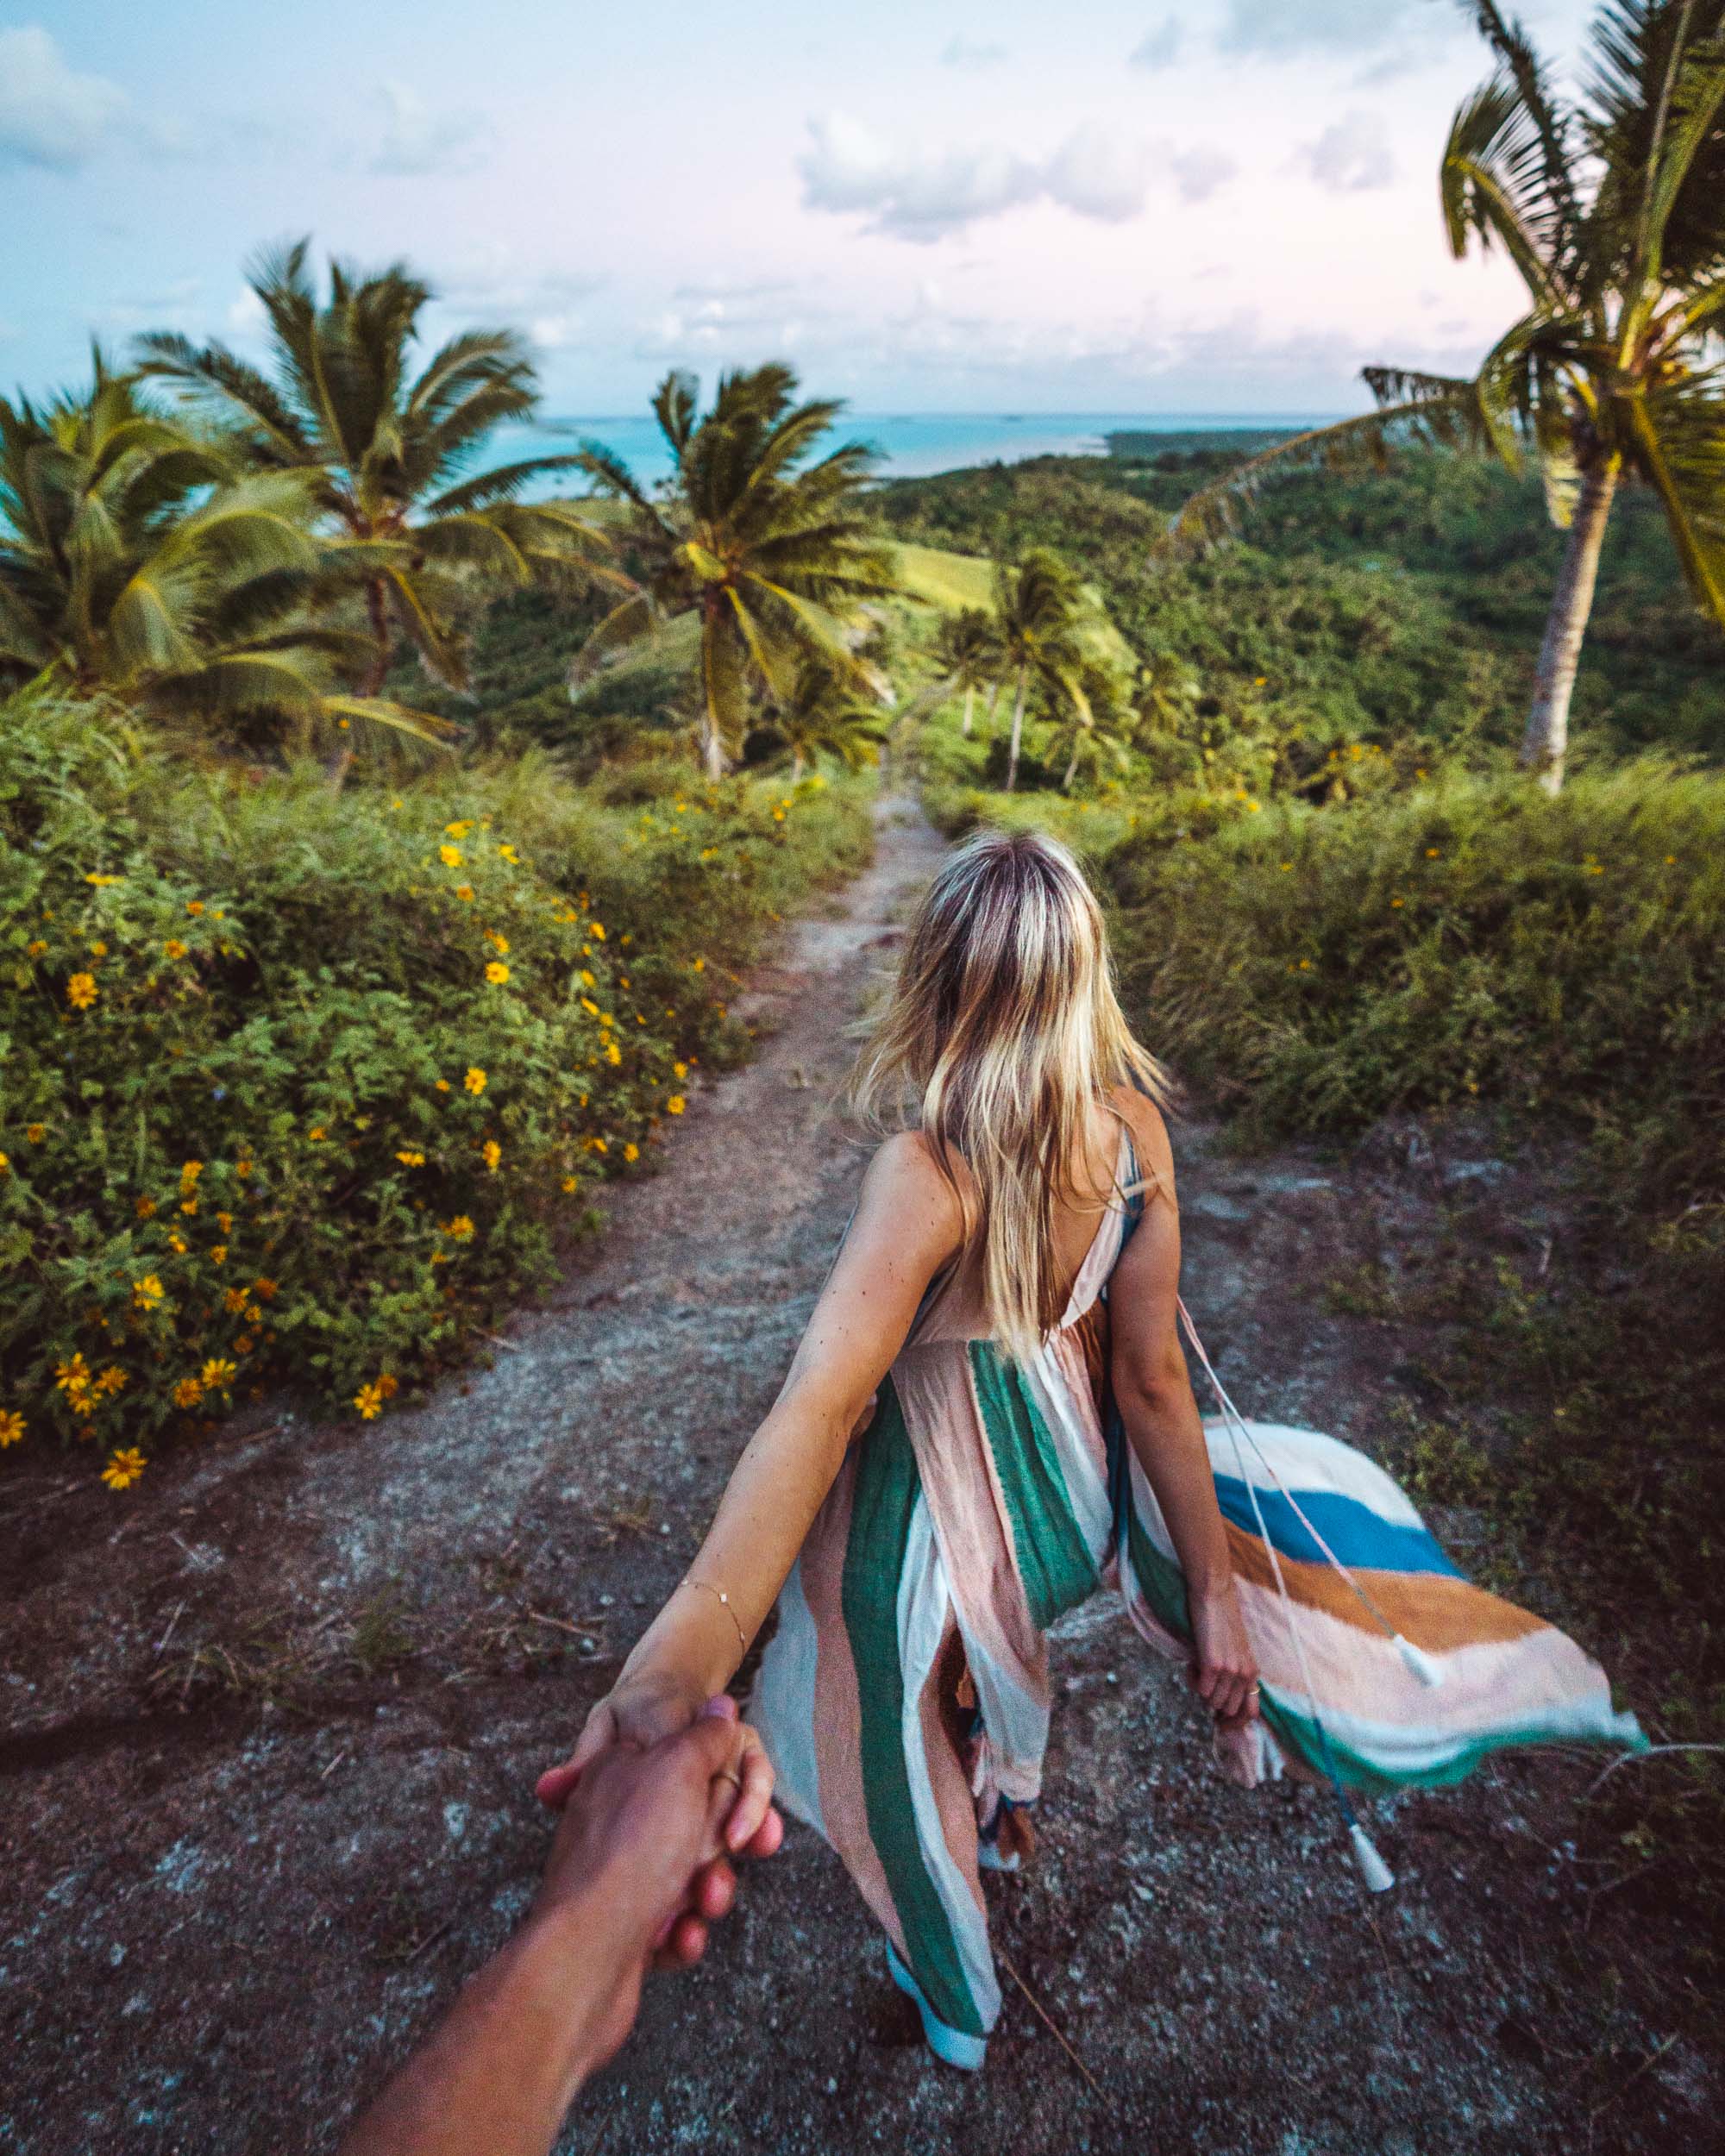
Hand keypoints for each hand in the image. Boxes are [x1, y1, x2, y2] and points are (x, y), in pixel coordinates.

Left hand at [532, 1698, 783, 2063]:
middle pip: (699, 1826)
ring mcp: (620, 1876)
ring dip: (707, 1893)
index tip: (742, 1823)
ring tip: (699, 1905)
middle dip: (721, 1852)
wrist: (582, 1956)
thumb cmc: (630, 1852)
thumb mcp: (675, 1768)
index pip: (694, 1765)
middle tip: (721, 1866)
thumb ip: (704, 1736)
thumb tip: (721, 1706)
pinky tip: (678, 1936)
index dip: (731, 1794)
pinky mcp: (625, 1928)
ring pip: (690, 1878)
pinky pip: (672, 1923)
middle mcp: (618, 1820)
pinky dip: (682, 1932)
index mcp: (624, 1772)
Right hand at [1188, 1584, 1258, 1725]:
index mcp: (1252, 1672)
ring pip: (1211, 1701)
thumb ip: (1235, 1673)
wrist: (1214, 1596)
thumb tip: (1220, 1698)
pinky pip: (1200, 1689)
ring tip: (1197, 1667)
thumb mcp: (1237, 1651)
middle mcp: (1244, 1674)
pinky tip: (1192, 1664)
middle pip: (1227, 1709)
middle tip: (1202, 1683)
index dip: (1235, 1724)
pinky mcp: (1212, 1664)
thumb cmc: (1222, 1621)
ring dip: (1200, 1689)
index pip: (1251, 1712)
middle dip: (1212, 1702)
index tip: (1220, 1724)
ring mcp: (1229, 1670)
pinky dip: (1192, 1680)